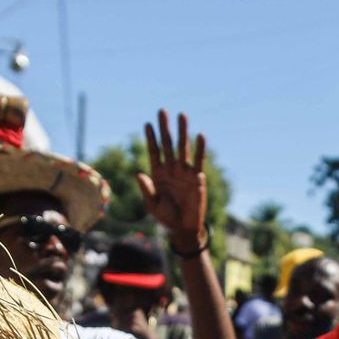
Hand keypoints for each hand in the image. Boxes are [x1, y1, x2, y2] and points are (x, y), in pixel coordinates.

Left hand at [139, 110, 207, 249]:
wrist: (183, 227)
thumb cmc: (166, 216)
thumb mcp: (152, 205)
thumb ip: (146, 189)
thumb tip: (138, 174)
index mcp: (158, 174)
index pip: (154, 152)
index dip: (150, 138)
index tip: (147, 124)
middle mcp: (171, 169)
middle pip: (167, 144)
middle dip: (165, 128)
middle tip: (162, 111)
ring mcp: (184, 172)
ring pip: (182, 148)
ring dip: (182, 132)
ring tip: (182, 115)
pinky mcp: (196, 178)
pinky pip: (198, 160)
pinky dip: (199, 148)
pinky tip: (200, 135)